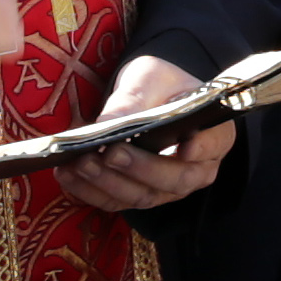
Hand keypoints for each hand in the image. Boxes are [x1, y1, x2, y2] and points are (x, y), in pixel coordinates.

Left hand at [61, 53, 229, 216]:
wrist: (150, 97)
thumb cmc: (160, 85)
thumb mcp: (151, 78)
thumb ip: (135, 98)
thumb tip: (108, 123)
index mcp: (214, 136)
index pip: (213, 144)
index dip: (202, 149)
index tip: (185, 148)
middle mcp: (196, 170)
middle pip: (174, 179)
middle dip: (139, 169)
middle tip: (111, 152)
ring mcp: (166, 190)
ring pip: (142, 196)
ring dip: (108, 183)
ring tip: (79, 163)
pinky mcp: (137, 197)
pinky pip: (115, 202)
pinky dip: (89, 191)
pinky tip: (66, 174)